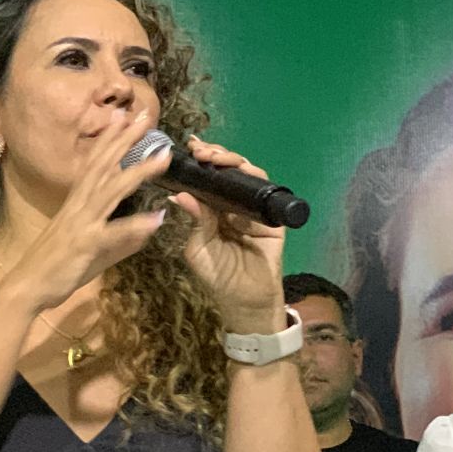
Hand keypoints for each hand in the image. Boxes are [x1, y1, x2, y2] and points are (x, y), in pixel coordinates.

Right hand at [5, 107, 172, 311]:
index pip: (95, 164)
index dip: (109, 140)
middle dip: (125, 141)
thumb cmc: (56, 269)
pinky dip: (134, 226)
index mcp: (77, 204)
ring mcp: (82, 224)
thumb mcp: (95, 250)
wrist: (27, 287)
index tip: (124, 117)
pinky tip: (157, 218)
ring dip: (138, 173)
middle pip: (104, 167)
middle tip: (144, 117)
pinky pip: (113, 234)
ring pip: (112, 191)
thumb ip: (123, 239)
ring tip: (163, 158)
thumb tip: (150, 226)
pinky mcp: (85, 245)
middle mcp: (79, 207)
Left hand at [171, 137, 286, 330]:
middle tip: (200, 150)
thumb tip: (179, 195)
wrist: (246, 301)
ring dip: (232, 163)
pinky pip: (264, 191)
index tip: (186, 152)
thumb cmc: (219, 277)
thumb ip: (195, 222)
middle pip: (227, 173)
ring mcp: (254, 209)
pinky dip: (252, 178)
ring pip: (246, 176)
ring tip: (214, 158)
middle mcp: (233, 206)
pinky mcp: (272, 216)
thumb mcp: (199, 249)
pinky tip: (238, 173)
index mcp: (213, 213)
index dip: (199, 166)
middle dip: (214, 157)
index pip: (207, 182)